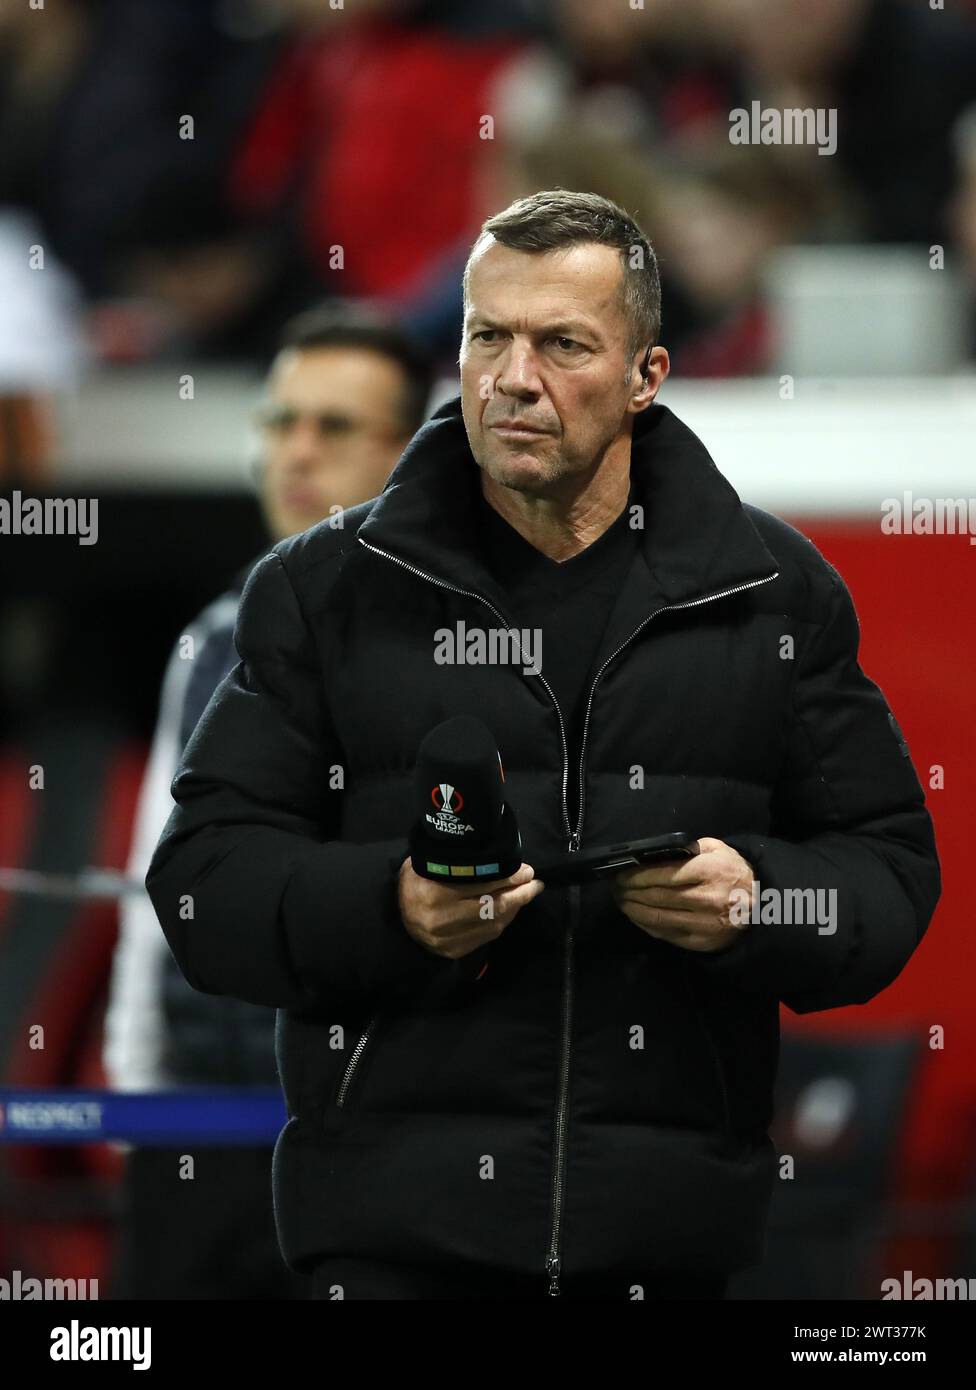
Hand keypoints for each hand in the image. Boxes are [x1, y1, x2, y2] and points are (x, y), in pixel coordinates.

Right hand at [399, 859, 543, 959]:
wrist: (394, 913)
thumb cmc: (417, 879)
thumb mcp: (431, 860)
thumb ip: (460, 861)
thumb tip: (499, 857)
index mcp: (434, 891)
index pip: (482, 885)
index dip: (508, 878)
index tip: (526, 870)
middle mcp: (441, 919)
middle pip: (492, 906)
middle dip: (519, 894)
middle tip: (535, 883)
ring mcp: (446, 939)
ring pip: (492, 923)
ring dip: (514, 908)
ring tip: (527, 894)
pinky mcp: (452, 951)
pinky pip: (486, 936)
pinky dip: (502, 921)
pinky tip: (510, 910)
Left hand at [611, 836, 753, 952]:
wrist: (762, 906)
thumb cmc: (734, 872)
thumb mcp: (718, 849)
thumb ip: (689, 849)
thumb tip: (655, 854)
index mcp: (710, 871)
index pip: (664, 874)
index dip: (637, 875)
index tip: (622, 874)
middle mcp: (706, 898)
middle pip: (657, 896)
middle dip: (630, 892)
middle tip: (616, 888)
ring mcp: (704, 924)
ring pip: (657, 917)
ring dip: (633, 910)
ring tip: (621, 901)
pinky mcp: (701, 942)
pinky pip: (666, 934)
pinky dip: (646, 925)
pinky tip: (637, 916)